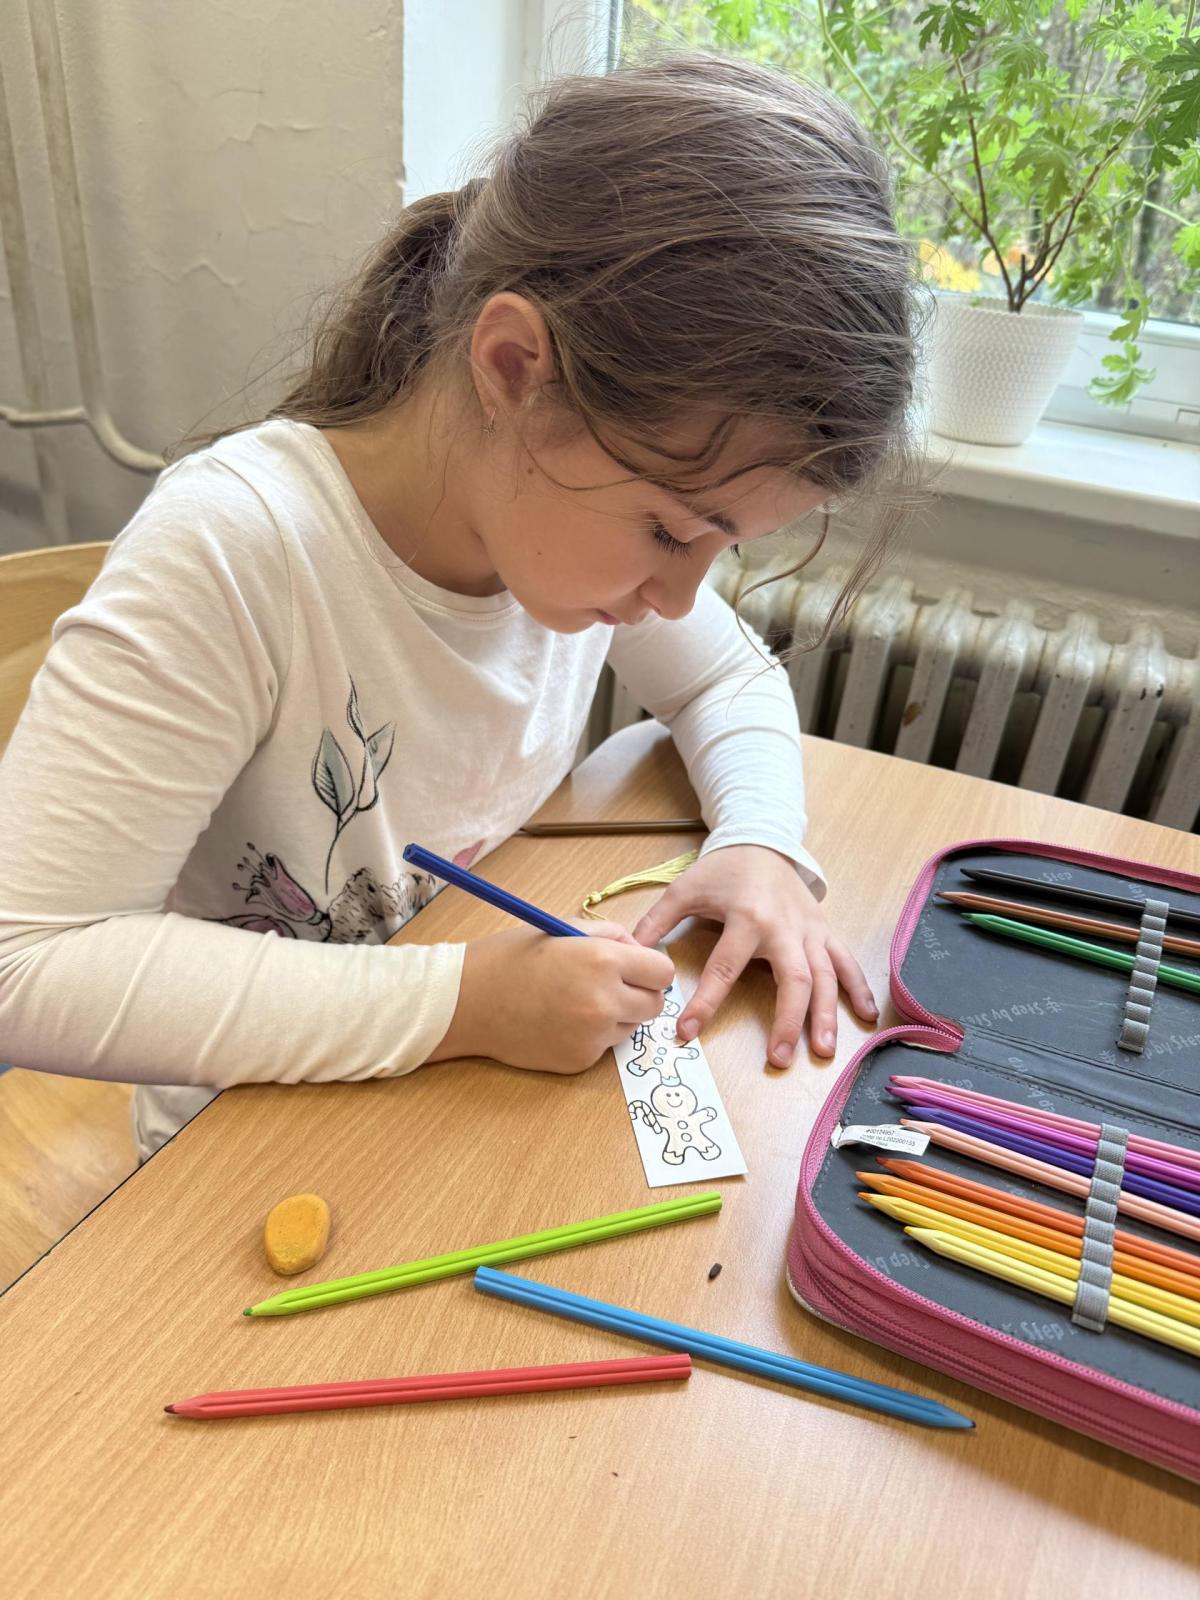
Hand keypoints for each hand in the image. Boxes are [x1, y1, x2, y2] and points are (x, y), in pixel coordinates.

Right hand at [428, 921, 673, 1072]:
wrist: (468, 1001)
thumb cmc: (512, 958)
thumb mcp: (563, 929)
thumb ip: (610, 936)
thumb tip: (640, 951)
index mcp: (603, 960)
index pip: (663, 972)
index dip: (650, 969)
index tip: (635, 968)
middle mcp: (604, 1001)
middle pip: (654, 1005)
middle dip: (639, 994)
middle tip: (610, 986)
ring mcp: (593, 1035)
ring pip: (631, 1027)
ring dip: (617, 1016)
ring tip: (577, 1002)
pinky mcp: (580, 1060)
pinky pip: (604, 1047)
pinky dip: (591, 1036)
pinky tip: (560, 1022)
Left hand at [631, 845, 876, 1064]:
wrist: (761, 842)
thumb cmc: (722, 870)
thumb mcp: (684, 890)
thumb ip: (655, 922)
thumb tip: (629, 952)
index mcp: (745, 917)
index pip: (724, 968)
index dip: (706, 1003)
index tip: (687, 1033)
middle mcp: (783, 927)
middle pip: (792, 979)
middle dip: (787, 1021)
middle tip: (779, 1058)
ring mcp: (808, 930)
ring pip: (825, 976)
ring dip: (826, 1014)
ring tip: (824, 1051)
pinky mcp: (824, 931)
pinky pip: (845, 961)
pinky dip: (859, 988)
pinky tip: (866, 1017)